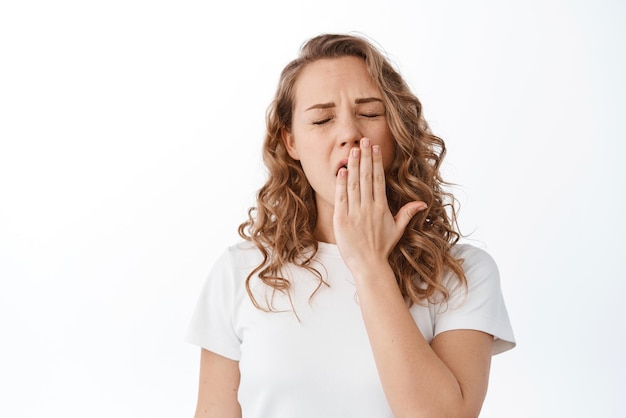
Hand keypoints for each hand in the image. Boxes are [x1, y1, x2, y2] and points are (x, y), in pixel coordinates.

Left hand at [333, 137, 426, 276]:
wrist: (368, 265)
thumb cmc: (382, 248)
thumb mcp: (397, 229)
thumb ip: (407, 213)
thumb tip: (422, 203)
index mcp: (381, 208)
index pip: (378, 179)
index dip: (376, 162)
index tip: (375, 148)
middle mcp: (369, 208)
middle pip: (366, 177)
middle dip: (365, 157)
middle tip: (363, 141)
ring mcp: (355, 213)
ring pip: (354, 184)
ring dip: (353, 166)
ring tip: (352, 150)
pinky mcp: (342, 219)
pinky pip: (342, 197)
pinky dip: (341, 183)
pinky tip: (342, 170)